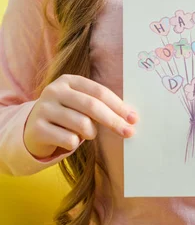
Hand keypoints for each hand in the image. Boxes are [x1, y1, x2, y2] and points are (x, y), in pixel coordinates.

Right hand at [24, 74, 138, 158]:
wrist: (32, 130)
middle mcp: (54, 91)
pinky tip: (66, 140)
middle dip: (113, 121)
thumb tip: (130, 117)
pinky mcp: (37, 129)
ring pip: (82, 124)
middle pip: (92, 106)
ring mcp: (43, 109)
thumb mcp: (80, 104)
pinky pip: (69, 140)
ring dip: (91, 133)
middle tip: (128, 133)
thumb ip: (100, 106)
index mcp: (68, 81)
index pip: (99, 92)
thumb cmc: (66, 117)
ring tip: (86, 134)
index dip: (118, 106)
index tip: (133, 118)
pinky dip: (74, 144)